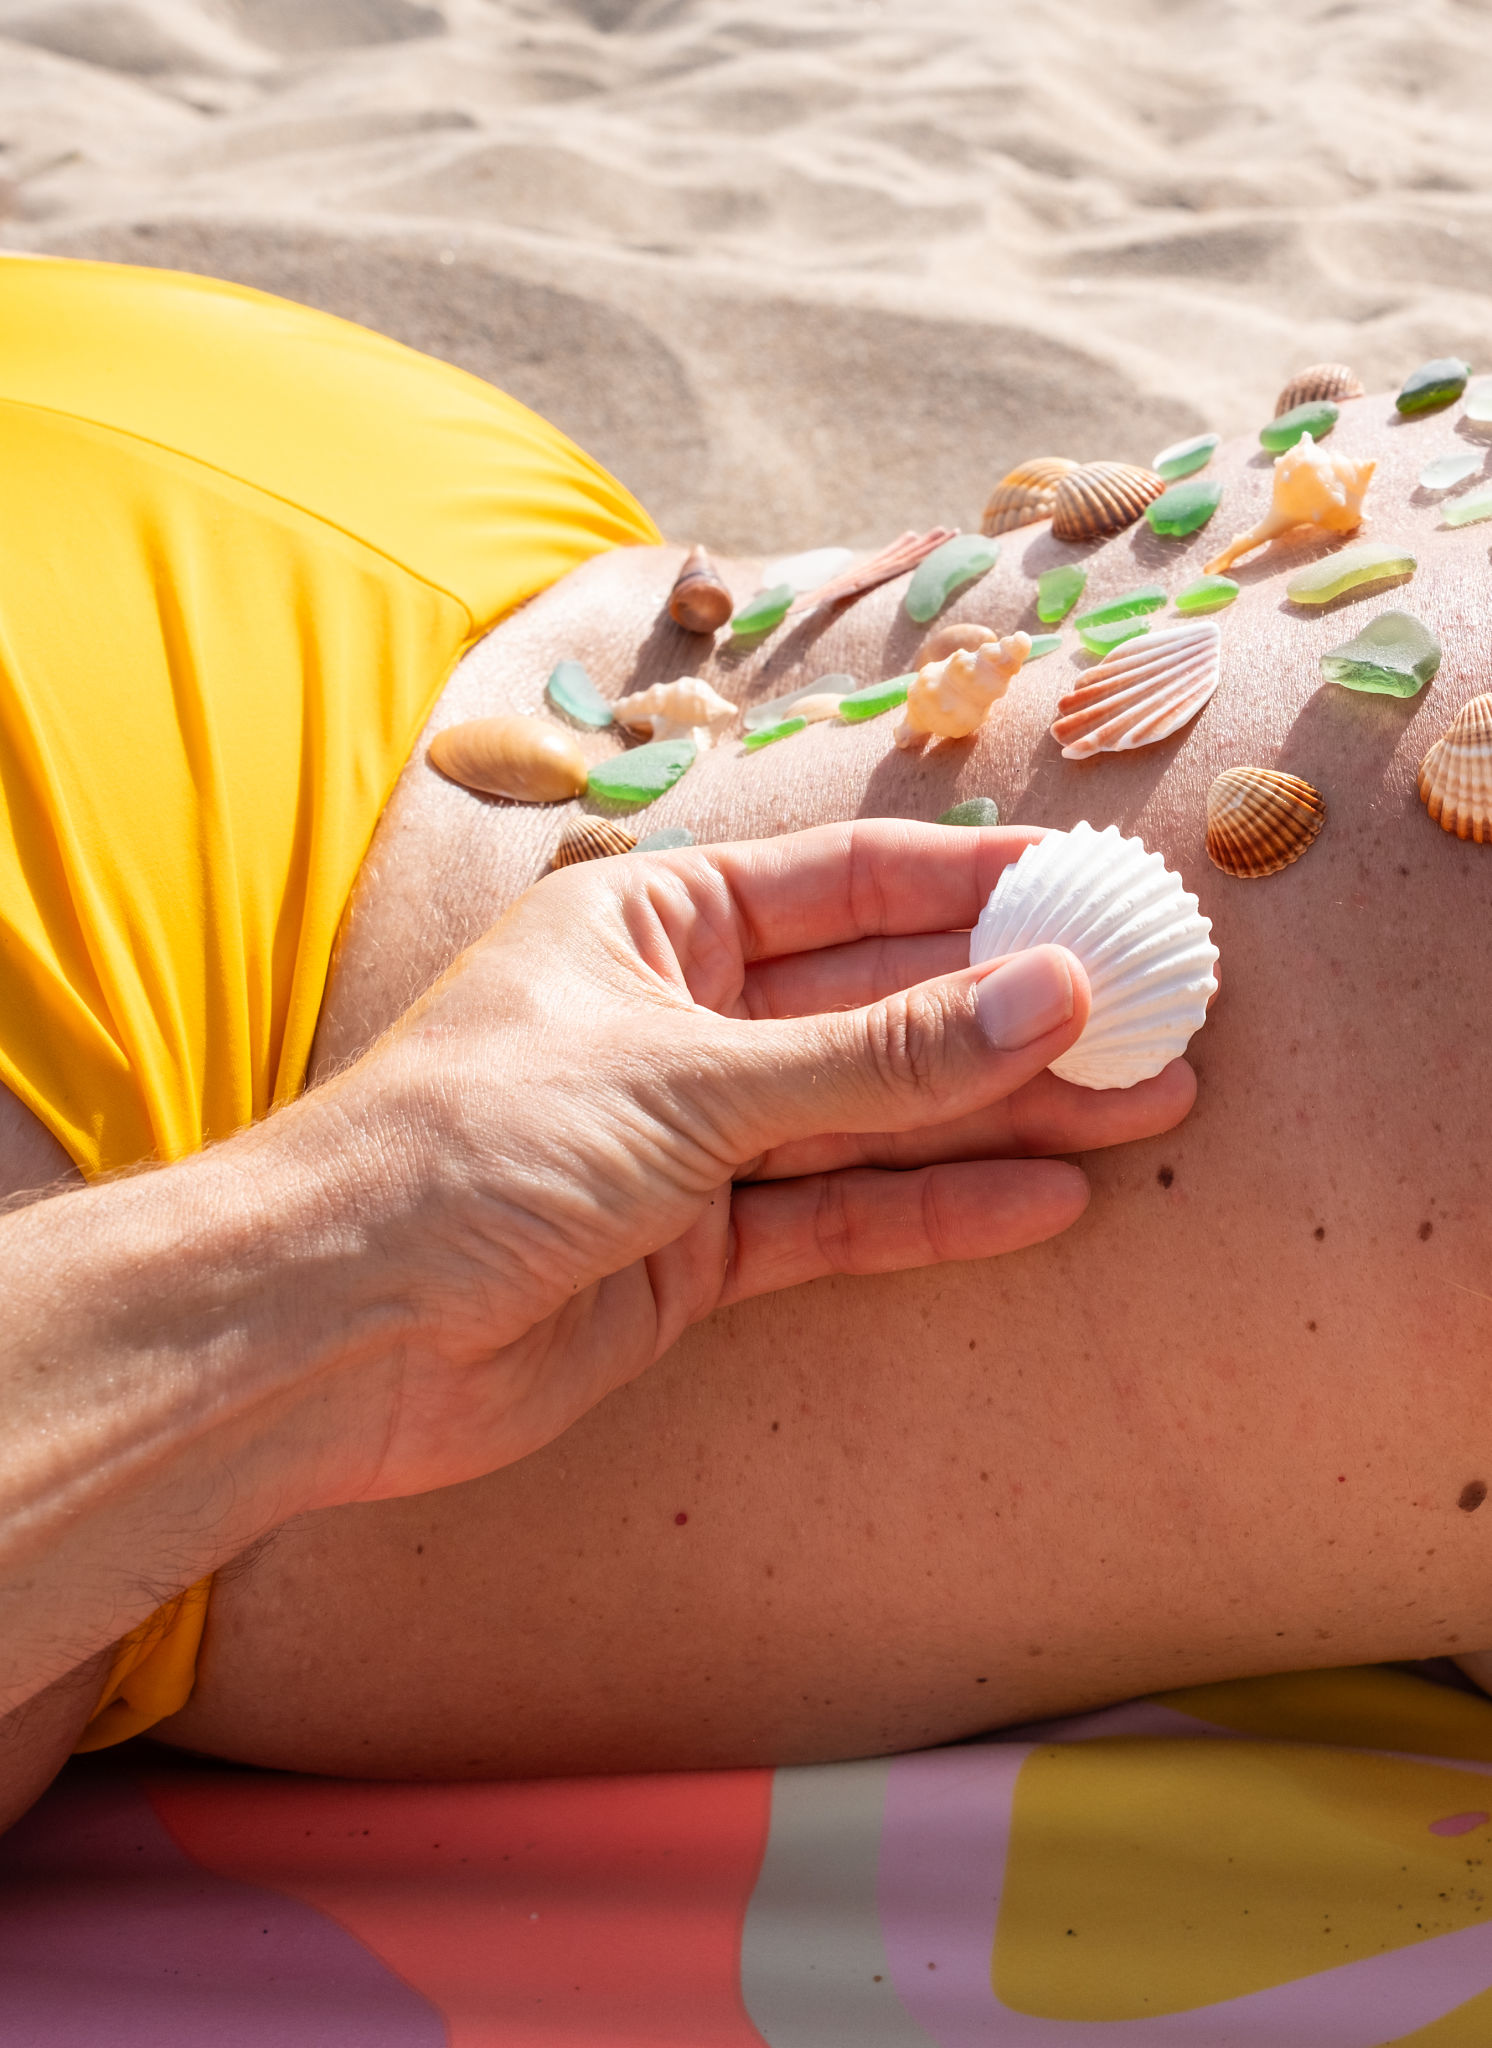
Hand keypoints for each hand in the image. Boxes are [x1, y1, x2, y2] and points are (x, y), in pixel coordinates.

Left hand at [316, 820, 1196, 1503]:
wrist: (338, 1331)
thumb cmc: (475, 1145)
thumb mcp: (693, 1080)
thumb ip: (877, 1056)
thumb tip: (1047, 995)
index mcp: (652, 921)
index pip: (843, 884)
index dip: (972, 882)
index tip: (1093, 884)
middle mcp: (680, 1017)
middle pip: (876, 1002)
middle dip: (1011, 1009)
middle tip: (1155, 1011)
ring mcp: (691, 1137)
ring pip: (872, 1115)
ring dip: (1000, 1113)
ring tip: (1145, 1105)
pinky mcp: (695, 1250)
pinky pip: (837, 1216)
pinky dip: (933, 1210)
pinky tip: (1044, 1200)